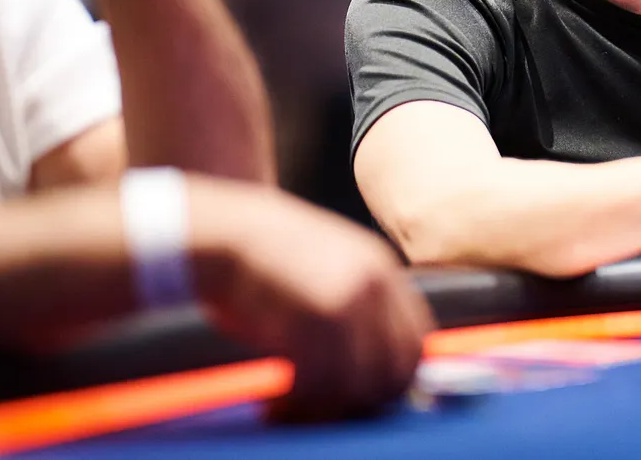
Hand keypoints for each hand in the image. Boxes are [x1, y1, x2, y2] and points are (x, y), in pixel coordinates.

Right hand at [188, 178, 432, 421]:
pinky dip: (300, 404)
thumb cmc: (267, 259)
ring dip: (328, 408)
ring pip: (360, 383)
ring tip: (293, 407)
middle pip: (396, 369)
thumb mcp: (333, 266)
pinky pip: (322, 384)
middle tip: (327, 408)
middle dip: (364, 399)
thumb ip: (362, 306)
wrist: (224, 232)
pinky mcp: (311, 319)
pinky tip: (277, 401)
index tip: (360, 395)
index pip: (416, 342)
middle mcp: (373, 286)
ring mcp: (346, 301)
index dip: (391, 378)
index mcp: (382, 271)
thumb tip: (376, 362)